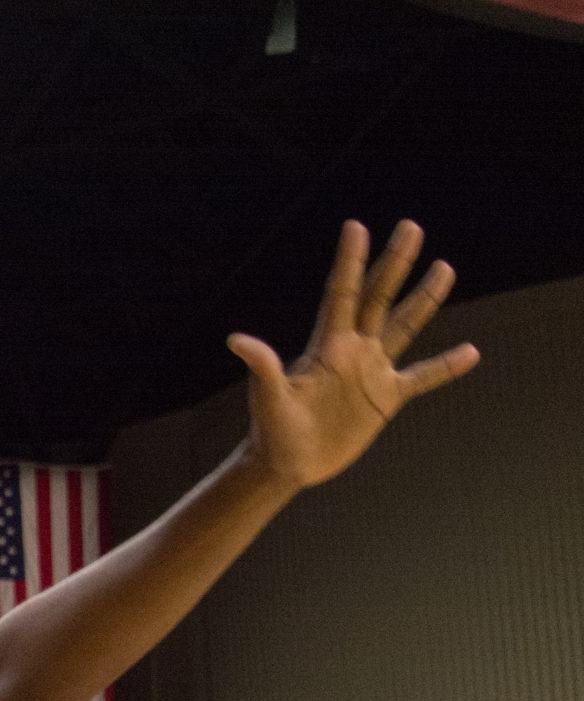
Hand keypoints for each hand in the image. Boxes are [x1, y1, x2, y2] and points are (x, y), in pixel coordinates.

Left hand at [229, 220, 479, 489]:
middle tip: (411, 226)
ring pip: (404, 326)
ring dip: (425, 299)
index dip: (350, 261)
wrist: (286, 463)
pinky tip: (471, 353)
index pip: (341, 293)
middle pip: (379, 297)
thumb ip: (263, 368)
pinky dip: (446, 367)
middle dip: (395, 263)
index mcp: (326, 346)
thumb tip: (238, 341)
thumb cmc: (271, 429)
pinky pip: (423, 377)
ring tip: (444, 268)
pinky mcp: (385, 398)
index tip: (357, 226)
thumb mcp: (268, 397)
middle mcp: (352, 350)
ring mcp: (371, 371)